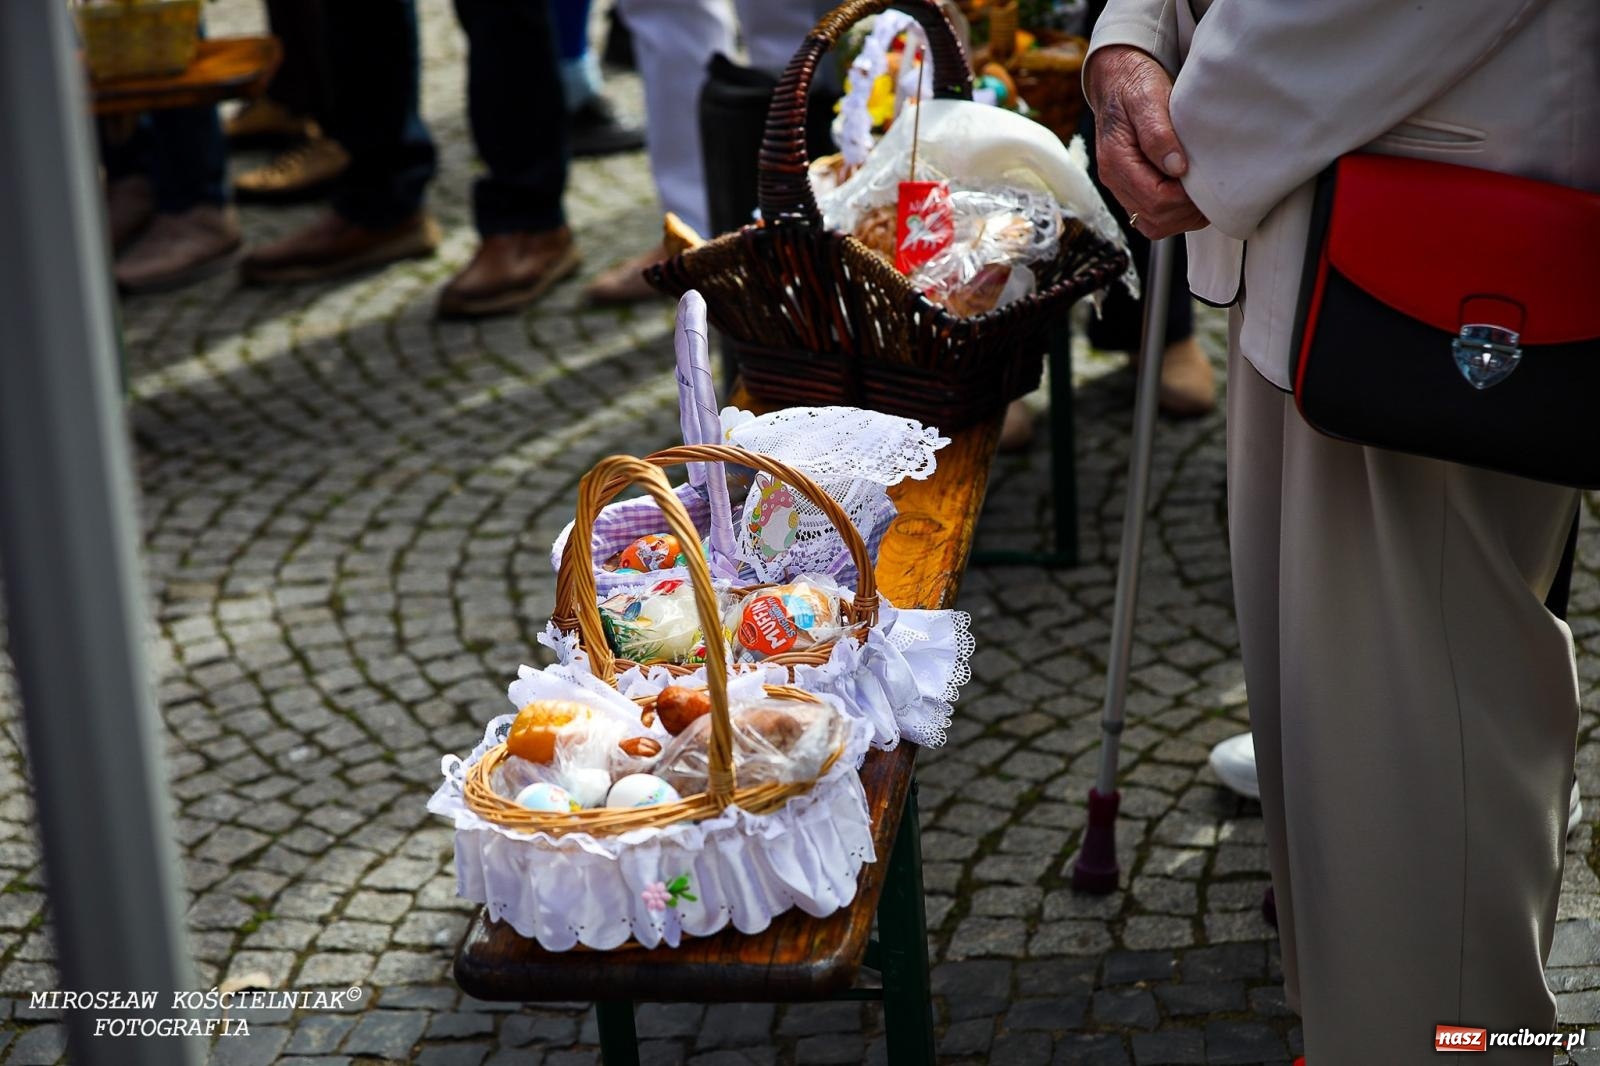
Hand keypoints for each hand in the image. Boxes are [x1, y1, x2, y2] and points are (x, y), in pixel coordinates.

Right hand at [1086, 45, 1207, 238]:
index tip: (1206, 180)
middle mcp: (1115, 180)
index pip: (1155, 199)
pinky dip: (1174, 213)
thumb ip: (1158, 133)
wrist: (1118, 78)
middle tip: (1210, 190)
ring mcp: (1121, 187)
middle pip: (1154, 218)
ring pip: (1153, 224)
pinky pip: (1152, 216)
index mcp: (1116, 161)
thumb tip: (1176, 167)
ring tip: (1202, 195)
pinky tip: (1189, 194)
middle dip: (1186, 210)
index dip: (1185, 198)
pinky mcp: (1131, 187)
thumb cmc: (1134, 84)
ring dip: (1181, 216)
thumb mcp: (1147, 98)